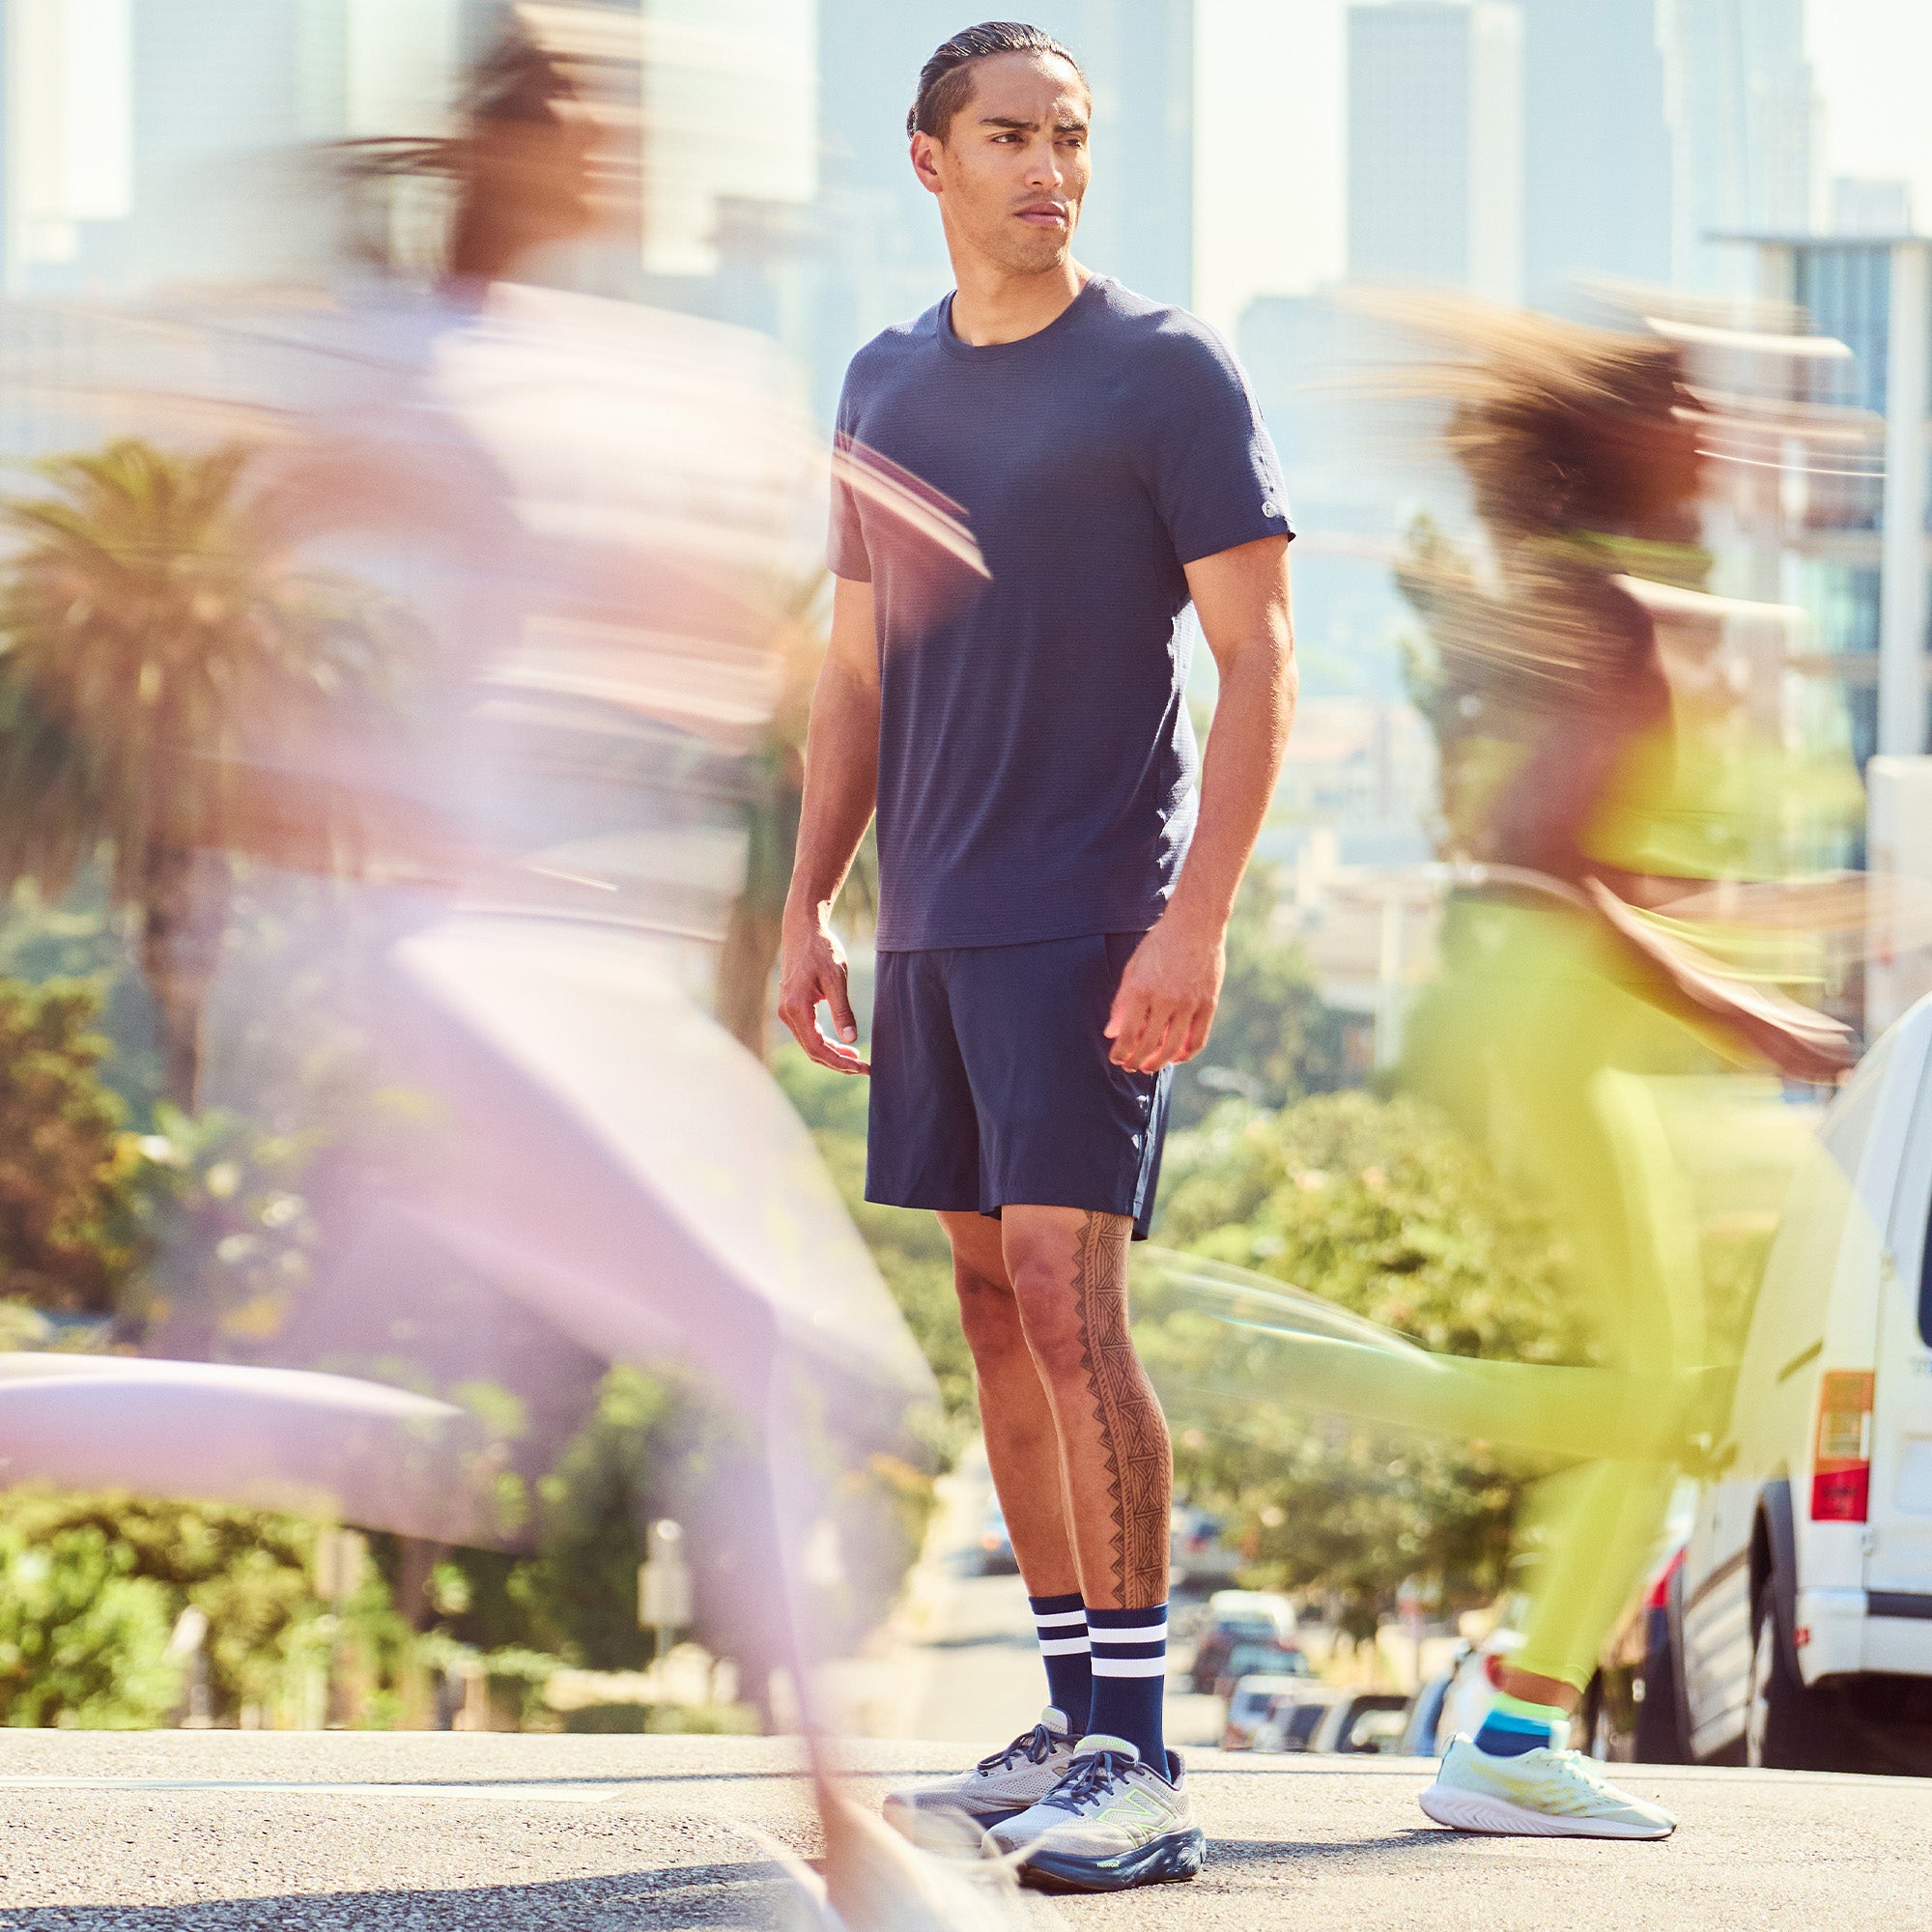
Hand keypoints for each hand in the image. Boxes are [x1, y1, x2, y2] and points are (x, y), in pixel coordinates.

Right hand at [776, 914, 869, 1073]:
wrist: (803, 930)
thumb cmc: (822, 950)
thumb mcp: (837, 979)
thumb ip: (842, 1011)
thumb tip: (851, 1040)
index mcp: (797, 1008)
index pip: (817, 1048)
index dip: (840, 1062)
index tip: (862, 1067)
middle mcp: (787, 1013)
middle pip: (812, 1051)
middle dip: (838, 1062)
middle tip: (864, 1068)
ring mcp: (787, 1011)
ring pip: (810, 1044)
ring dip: (832, 1054)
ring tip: (857, 1058)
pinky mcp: (792, 1006)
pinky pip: (808, 1033)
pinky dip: (825, 1042)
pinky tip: (843, 1044)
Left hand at [1105, 911, 1224, 1072]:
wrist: (1194, 924)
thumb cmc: (1159, 944)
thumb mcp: (1132, 969)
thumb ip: (1121, 1002)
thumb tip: (1111, 1032)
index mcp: (1141, 990)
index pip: (1127, 1035)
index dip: (1120, 1053)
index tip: (1116, 1058)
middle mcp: (1165, 1000)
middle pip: (1149, 1046)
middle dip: (1136, 1061)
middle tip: (1130, 1066)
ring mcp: (1189, 1003)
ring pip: (1173, 1048)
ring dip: (1159, 1063)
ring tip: (1149, 1066)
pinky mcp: (1208, 1004)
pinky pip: (1197, 1039)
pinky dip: (1185, 1054)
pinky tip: (1176, 1057)